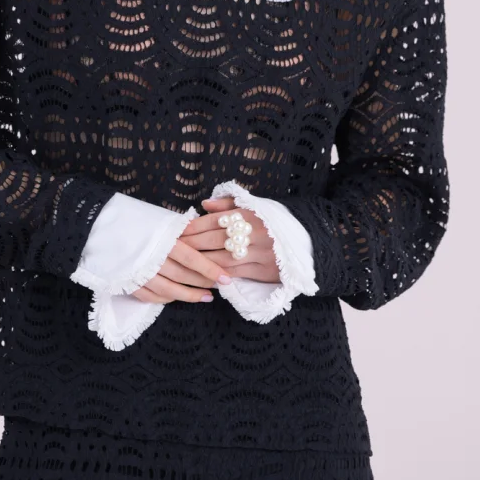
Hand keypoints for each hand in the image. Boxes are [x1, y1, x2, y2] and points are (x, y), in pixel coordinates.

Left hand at [130, 195, 280, 304]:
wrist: (308, 239)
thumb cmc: (276, 220)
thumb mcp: (256, 205)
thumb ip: (229, 204)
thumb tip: (204, 204)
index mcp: (249, 214)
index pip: (213, 221)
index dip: (192, 227)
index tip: (176, 232)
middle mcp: (253, 232)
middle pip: (214, 240)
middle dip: (191, 245)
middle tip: (171, 249)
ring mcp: (259, 253)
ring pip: (222, 260)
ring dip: (200, 263)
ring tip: (182, 264)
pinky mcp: (265, 271)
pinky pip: (235, 274)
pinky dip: (218, 275)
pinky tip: (203, 276)